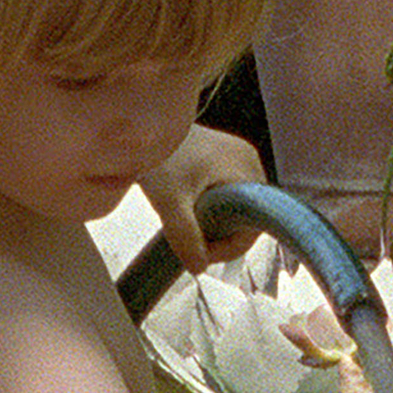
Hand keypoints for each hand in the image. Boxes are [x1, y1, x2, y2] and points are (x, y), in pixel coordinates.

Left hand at [137, 125, 263, 273]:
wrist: (138, 125)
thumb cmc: (159, 155)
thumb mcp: (170, 201)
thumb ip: (186, 236)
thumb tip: (199, 268)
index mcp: (245, 169)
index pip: (255, 223)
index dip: (231, 245)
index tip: (203, 254)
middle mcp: (247, 161)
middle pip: (246, 215)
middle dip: (220, 235)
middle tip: (191, 244)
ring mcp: (235, 157)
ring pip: (235, 206)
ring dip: (213, 222)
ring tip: (186, 225)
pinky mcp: (221, 157)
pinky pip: (225, 192)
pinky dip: (209, 207)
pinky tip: (187, 208)